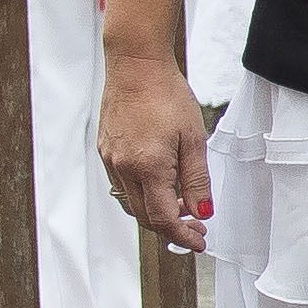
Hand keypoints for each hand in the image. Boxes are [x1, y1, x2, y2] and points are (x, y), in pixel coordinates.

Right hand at [99, 49, 211, 248]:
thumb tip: (202, 211)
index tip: (199, 241)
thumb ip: (197, 179)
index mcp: (148, 167)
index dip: (183, 235)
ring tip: (183, 205)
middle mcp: (123, 168)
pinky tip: (160, 184)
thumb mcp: (194, 139)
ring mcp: (110, 160)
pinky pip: (122, 184)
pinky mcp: (105, 150)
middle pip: (146, 216)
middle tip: (197, 225)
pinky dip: (142, 194)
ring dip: (156, 211)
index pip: (164, 219)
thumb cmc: (167, 95)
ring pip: (132, 202)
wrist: (135, 66)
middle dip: (172, 227)